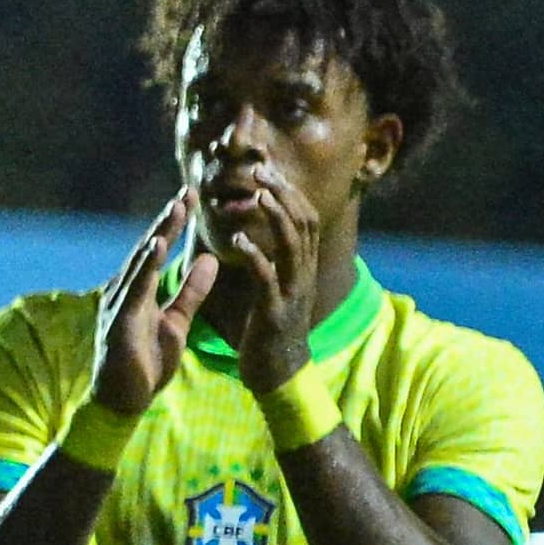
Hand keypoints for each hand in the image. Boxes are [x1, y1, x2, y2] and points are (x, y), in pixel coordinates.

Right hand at [89, 191, 219, 415]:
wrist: (123, 402)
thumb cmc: (145, 364)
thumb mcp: (177, 322)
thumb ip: (191, 292)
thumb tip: (211, 260)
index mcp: (138, 291)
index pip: (157, 250)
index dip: (174, 225)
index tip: (191, 199)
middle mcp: (124, 291)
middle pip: (147, 249)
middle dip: (167, 220)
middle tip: (186, 191)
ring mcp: (118, 305)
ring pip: (140, 263)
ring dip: (158, 234)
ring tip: (175, 209)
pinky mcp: (119, 322)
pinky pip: (134, 289)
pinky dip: (145, 266)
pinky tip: (157, 245)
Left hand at [209, 170, 327, 388]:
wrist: (280, 374)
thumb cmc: (273, 330)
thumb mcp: (281, 290)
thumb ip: (280, 262)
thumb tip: (275, 236)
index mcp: (302, 267)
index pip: (305, 219)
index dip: (290, 193)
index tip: (269, 170)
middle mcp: (303, 275)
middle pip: (302, 224)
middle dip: (283, 195)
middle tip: (262, 170)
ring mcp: (292, 293)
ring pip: (291, 247)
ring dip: (275, 218)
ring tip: (257, 195)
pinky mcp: (275, 312)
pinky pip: (268, 279)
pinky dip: (256, 257)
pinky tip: (238, 241)